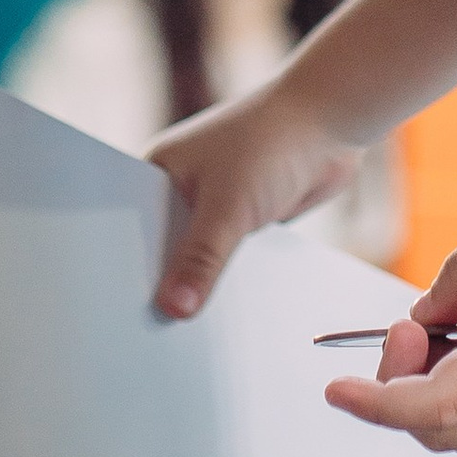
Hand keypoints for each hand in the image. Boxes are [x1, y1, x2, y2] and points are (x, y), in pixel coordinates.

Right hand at [147, 85, 358, 318]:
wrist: (330, 120)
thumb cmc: (272, 141)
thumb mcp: (229, 206)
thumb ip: (200, 259)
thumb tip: (173, 309)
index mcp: (158, 172)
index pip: (131, 232)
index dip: (128, 272)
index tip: (126, 317)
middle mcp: (180, 189)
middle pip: (163, 251)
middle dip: (167, 284)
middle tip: (158, 335)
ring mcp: (213, 204)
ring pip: (199, 259)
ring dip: (203, 284)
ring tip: (191, 333)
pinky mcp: (243, 218)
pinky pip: (229, 259)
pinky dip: (231, 278)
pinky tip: (228, 311)